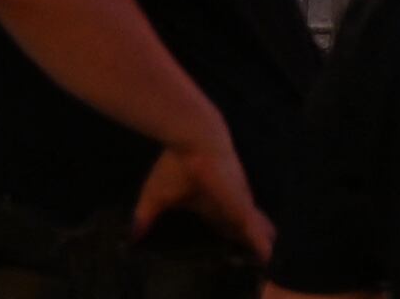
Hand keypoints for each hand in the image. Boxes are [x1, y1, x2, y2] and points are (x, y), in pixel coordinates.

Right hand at [136, 126, 272, 258]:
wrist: (193, 141)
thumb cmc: (175, 164)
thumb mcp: (155, 197)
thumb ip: (145, 217)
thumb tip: (132, 236)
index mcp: (209, 200)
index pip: (220, 221)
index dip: (226, 233)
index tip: (231, 245)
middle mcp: (227, 202)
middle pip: (240, 226)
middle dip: (245, 239)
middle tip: (254, 255)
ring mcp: (237, 203)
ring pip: (252, 229)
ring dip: (256, 242)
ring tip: (266, 258)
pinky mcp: (242, 204)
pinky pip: (253, 230)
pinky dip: (258, 243)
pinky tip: (267, 256)